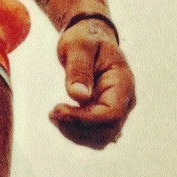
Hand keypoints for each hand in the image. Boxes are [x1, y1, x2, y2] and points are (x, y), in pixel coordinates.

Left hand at [49, 18, 135, 148]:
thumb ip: (79, 69)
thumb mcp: (78, 46)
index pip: (112, 114)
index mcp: (123, 82)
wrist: (90, 38)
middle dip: (77, 127)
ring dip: (75, 133)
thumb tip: (79, 96)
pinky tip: (60, 117)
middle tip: (52, 113)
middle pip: (107, 131)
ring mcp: (117, 110)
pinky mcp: (105, 115)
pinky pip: (94, 134)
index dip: (85, 119)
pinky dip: (76, 132)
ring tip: (53, 114)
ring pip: (100, 138)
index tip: (58, 110)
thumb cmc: (85, 39)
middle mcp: (125, 101)